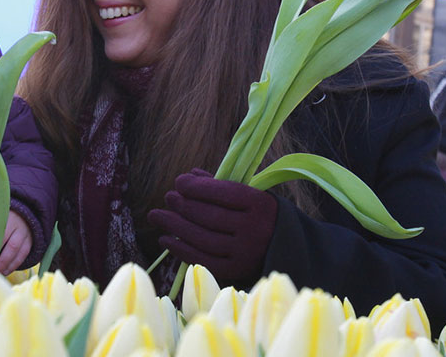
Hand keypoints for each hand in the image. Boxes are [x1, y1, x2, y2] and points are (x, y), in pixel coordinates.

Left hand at [0, 210, 32, 274]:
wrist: (22, 218)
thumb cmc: (1, 223)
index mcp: (5, 218)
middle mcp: (17, 226)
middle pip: (8, 242)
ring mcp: (25, 235)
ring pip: (16, 250)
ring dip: (6, 263)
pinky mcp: (29, 244)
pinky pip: (22, 255)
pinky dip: (14, 265)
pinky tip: (5, 271)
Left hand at [147, 168, 276, 285]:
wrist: (287, 247)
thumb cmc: (260, 214)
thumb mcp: (249, 195)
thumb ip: (220, 185)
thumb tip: (190, 175)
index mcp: (259, 203)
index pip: (221, 192)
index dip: (195, 187)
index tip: (179, 182)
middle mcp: (254, 229)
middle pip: (209, 216)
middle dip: (183, 205)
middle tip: (168, 197)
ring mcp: (245, 252)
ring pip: (202, 238)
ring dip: (174, 226)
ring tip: (157, 216)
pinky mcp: (236, 270)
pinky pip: (203, 260)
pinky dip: (180, 250)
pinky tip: (165, 239)